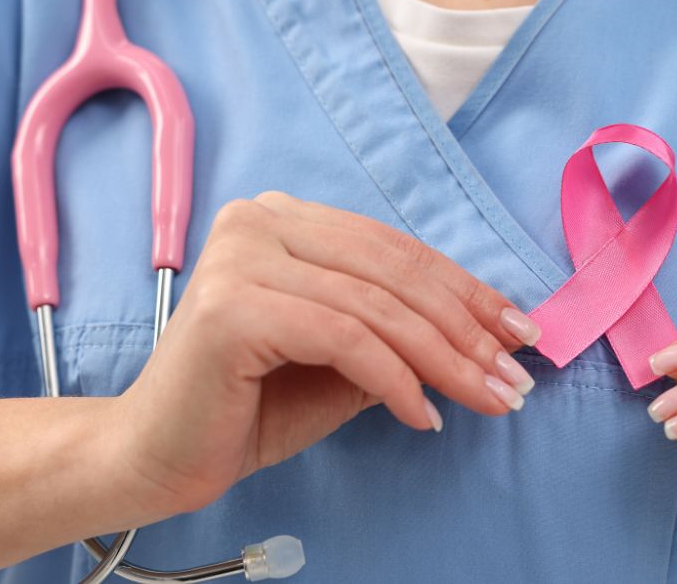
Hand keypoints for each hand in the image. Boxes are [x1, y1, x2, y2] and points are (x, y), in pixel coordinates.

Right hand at [112, 192, 540, 516]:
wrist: (157, 457)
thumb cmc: (251, 409)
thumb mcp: (345, 362)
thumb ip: (401, 335)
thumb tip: (491, 334)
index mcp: (286, 220)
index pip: (397, 250)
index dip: (467, 290)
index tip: (519, 332)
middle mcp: (260, 220)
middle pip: (394, 273)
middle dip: (469, 329)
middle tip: (516, 377)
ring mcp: (241, 256)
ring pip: (378, 307)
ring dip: (447, 360)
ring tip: (490, 399)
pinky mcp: (233, 305)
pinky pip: (346, 339)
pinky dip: (396, 381)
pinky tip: (424, 416)